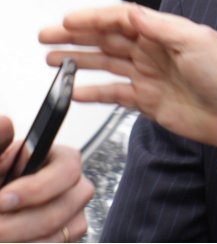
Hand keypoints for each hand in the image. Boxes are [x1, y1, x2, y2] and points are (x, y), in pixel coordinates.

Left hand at [0, 117, 91, 242]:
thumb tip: (5, 123)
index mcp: (55, 159)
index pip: (68, 168)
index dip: (37, 188)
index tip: (4, 200)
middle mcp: (71, 185)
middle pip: (69, 203)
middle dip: (22, 221)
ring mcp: (71, 212)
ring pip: (62, 230)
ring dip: (24, 237)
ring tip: (0, 236)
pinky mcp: (63, 235)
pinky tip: (12, 241)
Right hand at [39, 4, 216, 151]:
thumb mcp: (197, 41)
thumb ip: (161, 27)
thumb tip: (133, 13)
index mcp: (165, 34)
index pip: (122, 19)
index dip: (94, 18)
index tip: (69, 20)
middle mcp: (154, 52)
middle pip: (107, 38)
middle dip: (76, 35)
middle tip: (48, 35)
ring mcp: (149, 75)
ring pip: (106, 63)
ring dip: (79, 59)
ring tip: (52, 58)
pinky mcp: (148, 100)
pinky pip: (114, 93)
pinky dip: (93, 92)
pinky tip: (74, 91)